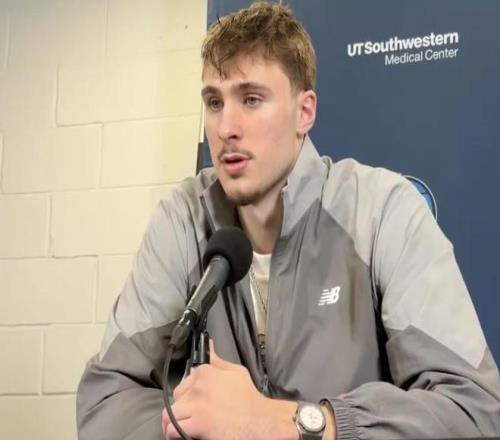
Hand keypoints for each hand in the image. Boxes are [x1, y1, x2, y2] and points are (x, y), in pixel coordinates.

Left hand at [162, 340, 297, 439]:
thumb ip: (217, 360)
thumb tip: (208, 346)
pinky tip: (182, 435)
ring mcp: (197, 405)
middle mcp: (198, 386)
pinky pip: (173, 429)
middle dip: (181, 407)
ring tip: (181, 426)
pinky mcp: (198, 423)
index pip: (184, 382)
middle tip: (190, 416)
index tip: (194, 402)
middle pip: (176, 397)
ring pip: (170, 413)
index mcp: (205, 372)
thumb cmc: (249, 398)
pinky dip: (174, 434)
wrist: (260, 421)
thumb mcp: (236, 372)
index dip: (188, 395)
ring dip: (174, 421)